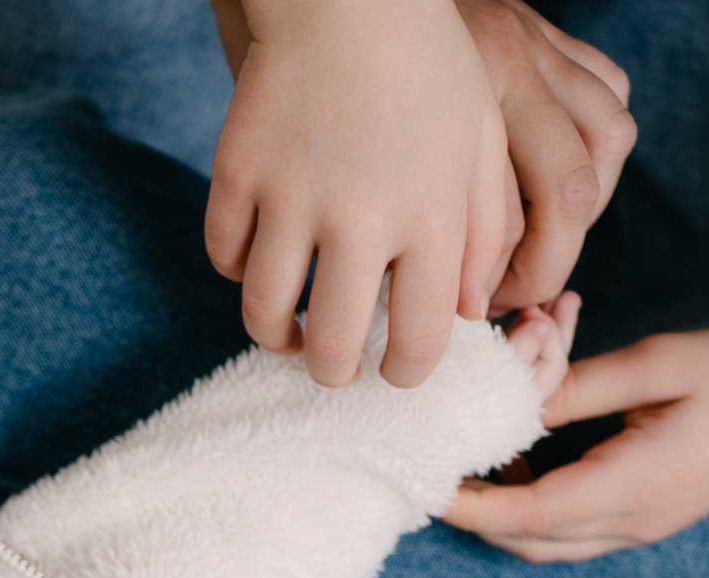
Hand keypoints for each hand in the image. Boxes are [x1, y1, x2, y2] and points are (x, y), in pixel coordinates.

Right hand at [207, 0, 628, 387]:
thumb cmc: (430, 72)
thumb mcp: (482, 146)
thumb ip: (484, 234)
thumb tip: (463, 314)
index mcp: (433, 219)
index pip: (416, 341)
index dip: (404, 372)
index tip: (394, 369)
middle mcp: (362, 220)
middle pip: (332, 349)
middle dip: (334, 373)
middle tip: (335, 366)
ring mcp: (292, 198)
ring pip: (264, 315)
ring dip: (276, 337)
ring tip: (288, 334)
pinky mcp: (239, 173)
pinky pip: (224, 255)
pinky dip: (237, 269)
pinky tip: (259, 259)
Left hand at [447, 323, 708, 559]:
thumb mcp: (654, 363)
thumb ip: (574, 388)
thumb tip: (506, 405)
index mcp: (636, 486)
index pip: (526, 516)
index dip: (466, 504)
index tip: (421, 480)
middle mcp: (635, 522)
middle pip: (524, 540)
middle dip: (473, 510)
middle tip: (434, 462)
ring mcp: (644, 528)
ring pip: (545, 542)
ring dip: (503, 509)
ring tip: (476, 452)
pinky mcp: (649, 518)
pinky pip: (573, 530)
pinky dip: (535, 505)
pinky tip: (522, 453)